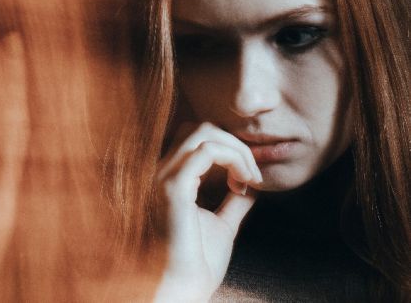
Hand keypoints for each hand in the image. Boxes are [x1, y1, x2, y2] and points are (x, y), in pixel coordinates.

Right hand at [153, 122, 261, 301]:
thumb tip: (251, 186)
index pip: (195, 140)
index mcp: (167, 180)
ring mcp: (163, 177)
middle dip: (233, 143)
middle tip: (252, 175)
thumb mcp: (221, 224)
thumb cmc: (195, 264)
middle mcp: (160, 173)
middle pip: (198, 127)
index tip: (247, 181)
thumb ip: (232, 202)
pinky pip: (207, 151)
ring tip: (250, 178)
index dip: (228, 150)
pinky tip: (242, 183)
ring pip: (203, 131)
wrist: (181, 289)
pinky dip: (233, 159)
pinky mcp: (173, 188)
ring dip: (236, 149)